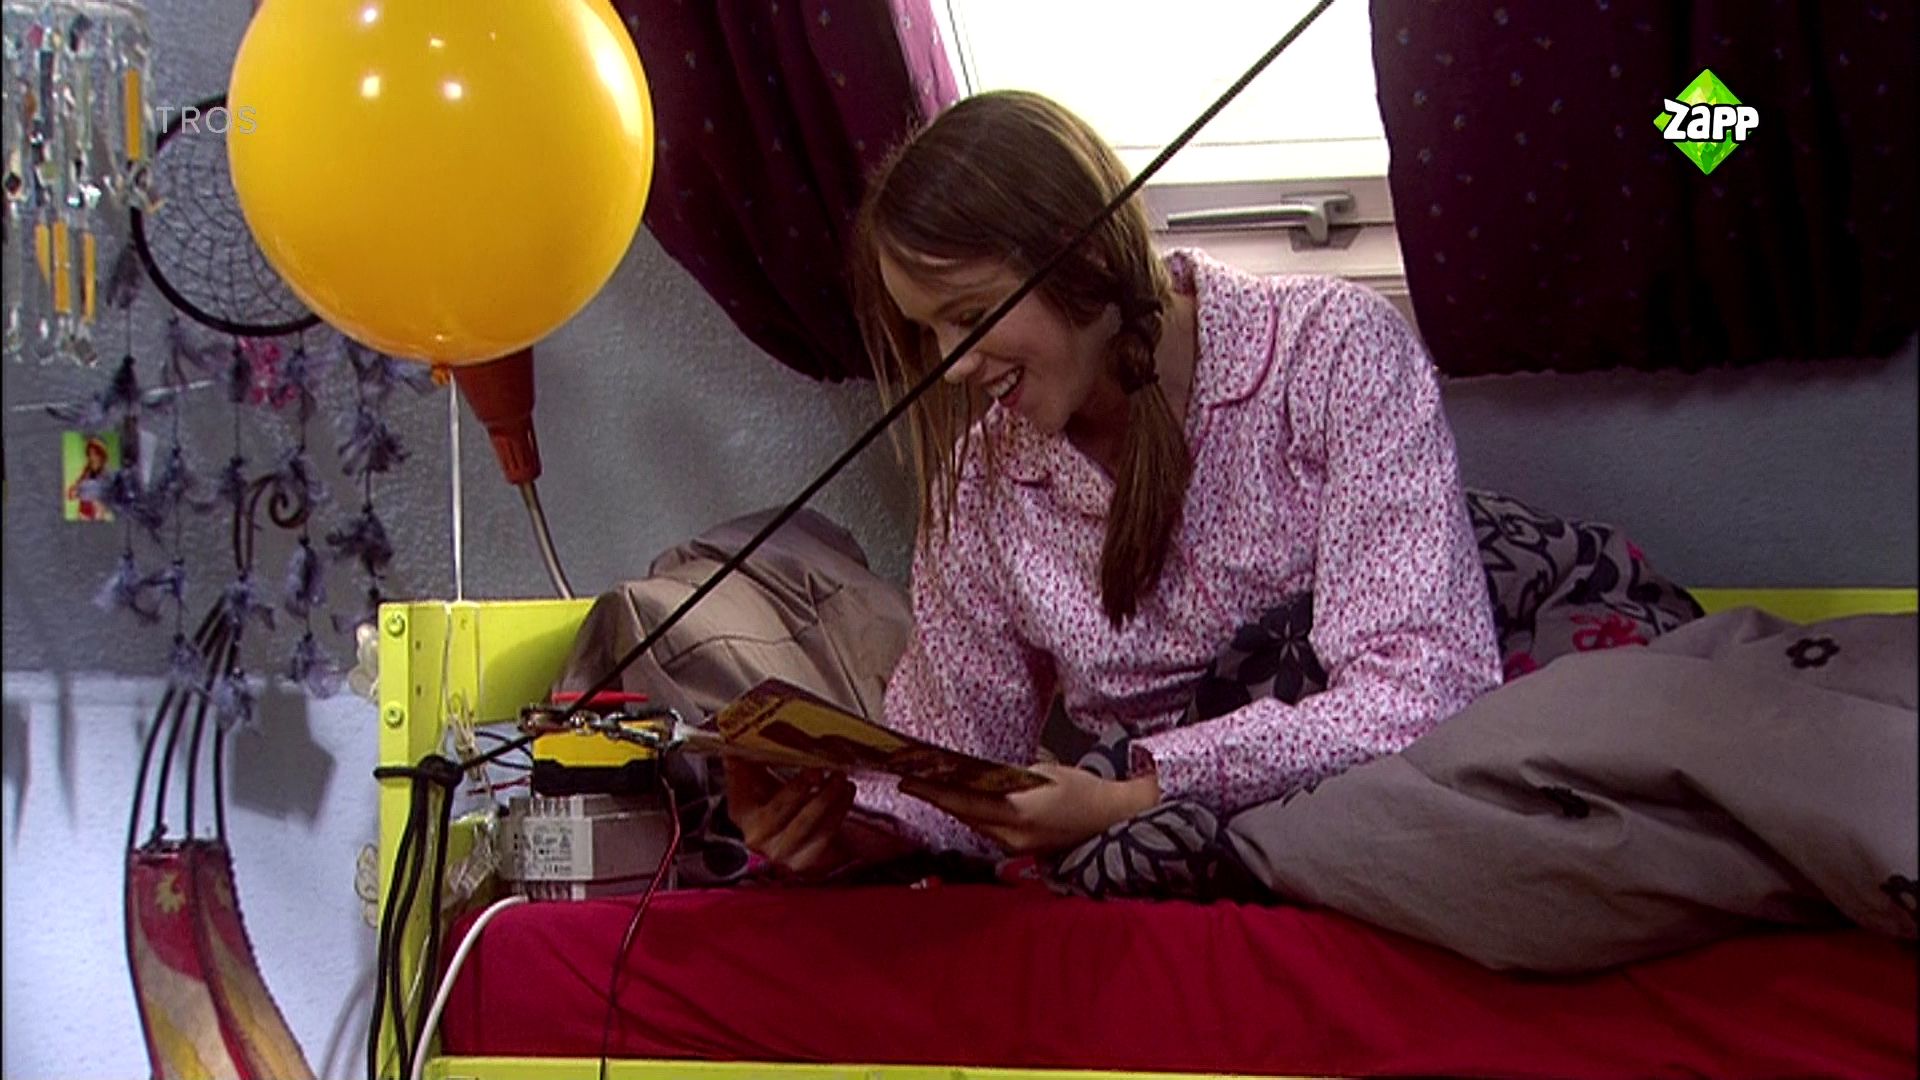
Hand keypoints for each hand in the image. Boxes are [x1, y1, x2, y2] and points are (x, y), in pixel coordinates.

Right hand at [725, 763, 913, 879]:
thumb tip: (739, 736)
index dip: (749, 771)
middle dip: (800, 786)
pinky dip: (838, 811)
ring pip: (806, 822)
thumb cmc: (780, 805)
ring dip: (827, 797)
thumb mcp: (764, 782)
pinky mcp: (804, 862)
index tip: (765, 755)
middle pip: (779, 809)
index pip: (741, 788)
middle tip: (819, 769)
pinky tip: (846, 793)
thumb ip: (752, 761)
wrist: (799, 840)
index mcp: (741, 812)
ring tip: (840, 777)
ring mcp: (780, 852)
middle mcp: (756, 836)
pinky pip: (824, 834)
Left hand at [900, 763, 1160, 855]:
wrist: (1111, 819)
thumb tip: (978, 774)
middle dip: (938, 797)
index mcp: (1021, 813)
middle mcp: (1013, 836)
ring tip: (928, 787)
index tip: (910, 780)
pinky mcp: (1019, 849)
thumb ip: (1009, 776)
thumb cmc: (1083, 790)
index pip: (967, 801)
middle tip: (912, 778)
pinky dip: (972, 814)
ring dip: (952, 806)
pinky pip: (987, 830)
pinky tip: (959, 801)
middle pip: (965, 815)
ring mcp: (1015, 846)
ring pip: (973, 824)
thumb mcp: (1046, 772)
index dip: (935, 792)